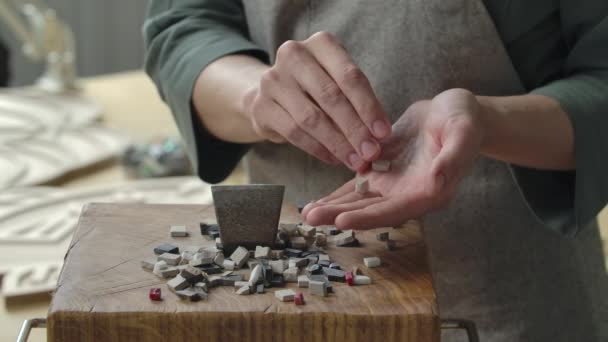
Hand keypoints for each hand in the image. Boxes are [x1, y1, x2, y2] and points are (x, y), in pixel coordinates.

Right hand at [242, 31, 391, 170]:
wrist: (272, 95)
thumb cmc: (315, 88)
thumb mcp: (337, 82)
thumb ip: (357, 102)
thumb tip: (379, 136)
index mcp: (321, 43)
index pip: (350, 76)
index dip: (369, 107)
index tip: (383, 133)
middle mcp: (294, 55)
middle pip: (331, 97)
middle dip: (355, 129)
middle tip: (371, 152)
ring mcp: (274, 80)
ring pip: (311, 118)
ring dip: (337, 144)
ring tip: (355, 160)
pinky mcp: (261, 106)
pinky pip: (294, 132)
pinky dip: (317, 149)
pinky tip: (333, 159)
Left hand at [302, 89, 484, 228]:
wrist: (454, 112)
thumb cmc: (464, 121)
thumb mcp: (463, 133)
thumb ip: (453, 157)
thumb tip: (438, 178)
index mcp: (428, 192)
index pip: (393, 210)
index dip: (367, 217)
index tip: (342, 220)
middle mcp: (407, 194)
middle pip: (369, 209)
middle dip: (339, 215)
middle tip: (310, 217)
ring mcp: (392, 184)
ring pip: (359, 199)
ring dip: (333, 206)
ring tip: (307, 211)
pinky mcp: (381, 170)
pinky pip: (356, 184)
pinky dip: (337, 193)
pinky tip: (317, 199)